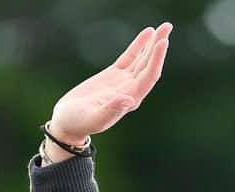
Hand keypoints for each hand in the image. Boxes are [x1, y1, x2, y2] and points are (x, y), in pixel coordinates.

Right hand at [45, 23, 171, 160]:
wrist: (68, 122)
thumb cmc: (78, 123)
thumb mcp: (93, 118)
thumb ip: (111, 110)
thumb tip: (130, 100)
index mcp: (130, 100)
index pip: (148, 77)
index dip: (156, 59)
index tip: (163, 42)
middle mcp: (131, 90)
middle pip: (149, 65)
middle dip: (158, 46)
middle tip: (167, 26)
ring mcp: (123, 81)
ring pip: (142, 59)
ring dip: (152, 44)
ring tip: (163, 27)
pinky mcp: (114, 75)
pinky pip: (129, 57)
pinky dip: (138, 46)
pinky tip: (147, 33)